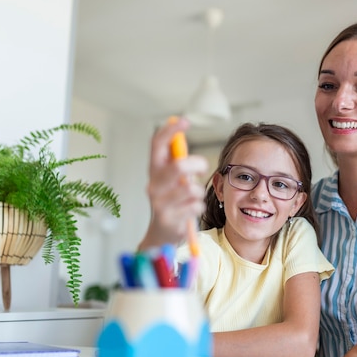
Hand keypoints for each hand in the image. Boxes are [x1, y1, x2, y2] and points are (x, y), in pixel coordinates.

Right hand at [138, 118, 207, 249]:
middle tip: (203, 168)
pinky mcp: (169, 219)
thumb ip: (176, 160)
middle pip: (178, 166)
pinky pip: (195, 206)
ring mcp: (159, 203)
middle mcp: (153, 185)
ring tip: (193, 199)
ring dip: (199, 193)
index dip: (170, 130)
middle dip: (197, 164)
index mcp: (154, 171)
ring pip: (190, 189)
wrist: (161, 235)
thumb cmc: (172, 202)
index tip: (185, 121)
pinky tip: (190, 212)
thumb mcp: (172, 180)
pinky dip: (198, 208)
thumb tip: (180, 132)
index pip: (157, 145)